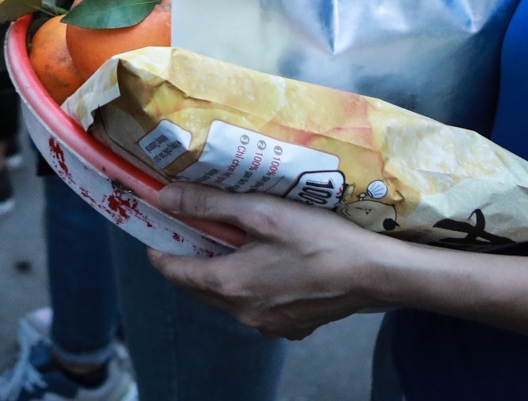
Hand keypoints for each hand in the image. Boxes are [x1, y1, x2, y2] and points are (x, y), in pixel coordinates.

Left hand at [147, 184, 395, 339]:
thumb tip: (164, 198)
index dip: (160, 251)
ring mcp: (269, 325)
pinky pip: (257, 307)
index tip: (154, 232)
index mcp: (230, 284)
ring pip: (228, 299)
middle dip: (190, 261)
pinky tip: (268, 266)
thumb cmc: (318, 238)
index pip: (175, 272)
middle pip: (199, 288)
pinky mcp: (291, 328)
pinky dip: (251, 287)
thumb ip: (210, 204)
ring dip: (222, 273)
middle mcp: (243, 313)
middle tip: (191, 232)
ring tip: (231, 243)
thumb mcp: (261, 211)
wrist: (373, 273)